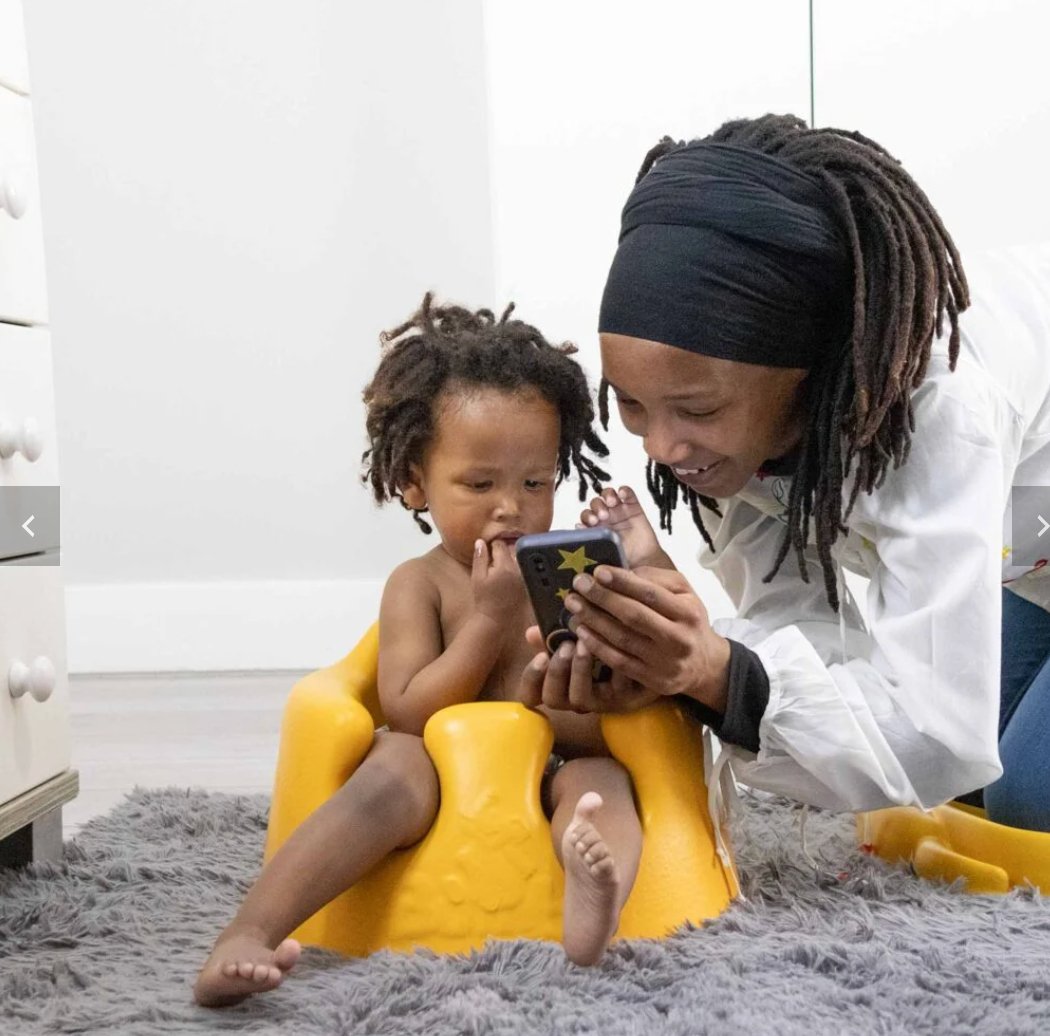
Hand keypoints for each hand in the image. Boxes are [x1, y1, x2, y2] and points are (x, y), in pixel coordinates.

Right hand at [471, 538, 523, 623]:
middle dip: (504, 551)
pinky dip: (518, 568)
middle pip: (512, 550)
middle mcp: (518, 569)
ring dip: (512, 559)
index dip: (493, 546)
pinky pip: (524, 569)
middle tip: (495, 559)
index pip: (500, 545)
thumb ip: (479, 558)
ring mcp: (525, 577)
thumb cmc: (484, 599)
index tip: (489, 550)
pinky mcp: (528, 584)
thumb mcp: (477, 578)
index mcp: (504, 566)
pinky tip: (509, 577)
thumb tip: (480, 541)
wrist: (496, 619)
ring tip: (502, 568)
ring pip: (519, 559)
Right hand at [519, 631, 664, 714]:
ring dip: (579, 671)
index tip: (539, 654)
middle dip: (556, 671)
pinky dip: (615, 667)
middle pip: (553, 698)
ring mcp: (602, 701)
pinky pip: (616, 687)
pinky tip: (619, 645)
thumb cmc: (608, 645)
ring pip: (580, 698)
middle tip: (567, 645)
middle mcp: (578, 698)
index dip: (531, 678)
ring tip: (585, 644)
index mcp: (561, 684)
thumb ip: (556, 636)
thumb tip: (531, 633)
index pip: (530, 694)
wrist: (653, 657)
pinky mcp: (627, 699)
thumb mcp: (579, 638)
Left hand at [522, 564, 730, 714]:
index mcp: (688, 613)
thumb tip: (622, 571)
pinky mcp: (651, 679)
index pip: (651, 594)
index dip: (622, 582)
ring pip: (622, 639)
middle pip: (633, 616)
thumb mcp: (684, 593)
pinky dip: (596, 645)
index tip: (597, 571)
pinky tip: (581, 630)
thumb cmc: (688, 620)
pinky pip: (618, 661)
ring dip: (593, 620)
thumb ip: (657, 579)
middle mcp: (678, 639)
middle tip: (578, 584)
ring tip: (573, 604)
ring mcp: (664, 662)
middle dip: (602, 598)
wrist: (704, 665)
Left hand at [579, 486, 673, 569]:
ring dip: (607, 496)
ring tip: (611, 503)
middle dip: (596, 507)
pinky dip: (624, 491)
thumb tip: (578, 532)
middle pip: (595, 504)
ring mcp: (618, 510)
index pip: (585, 517)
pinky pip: (627, 493)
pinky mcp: (633, 506)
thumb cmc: (622, 560)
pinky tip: (622, 494)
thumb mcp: (604, 555)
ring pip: (608, 495)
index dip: (586, 518)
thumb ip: (592, 544)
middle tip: (602, 516)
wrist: (643, 563)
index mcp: (595, 528)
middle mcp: (605, 517)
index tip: (590, 524)